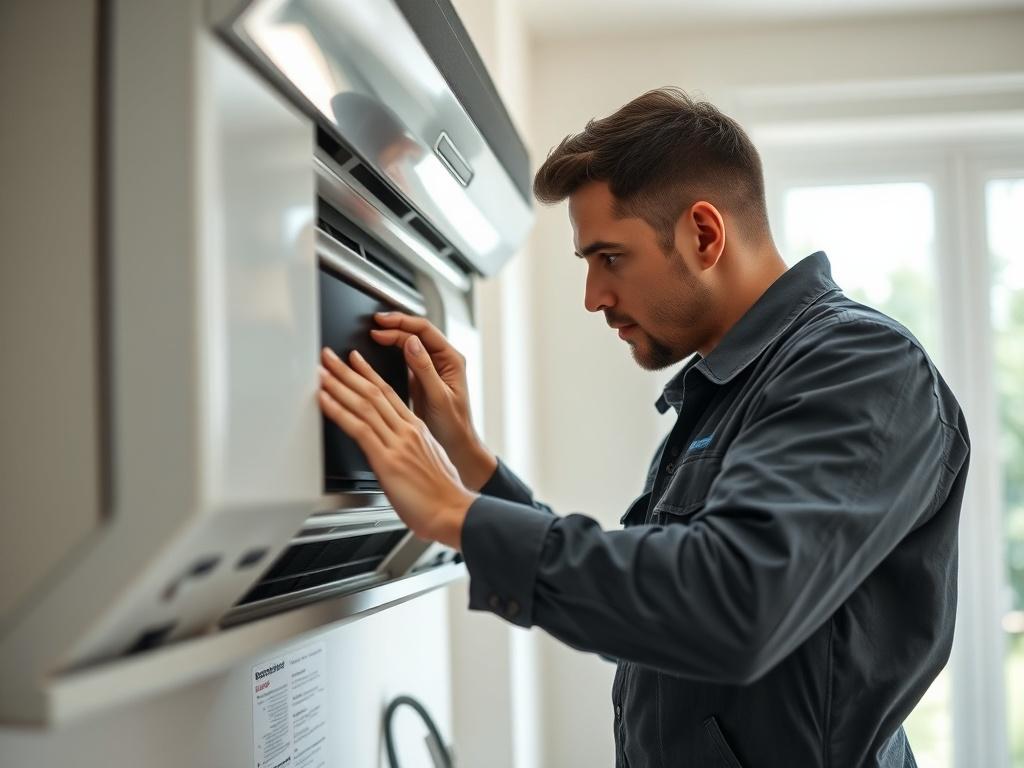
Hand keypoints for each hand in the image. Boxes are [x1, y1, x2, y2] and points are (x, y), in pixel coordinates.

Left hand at [317, 347, 475, 549]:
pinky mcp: (387, 460)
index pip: (389, 393)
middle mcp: (407, 431)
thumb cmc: (444, 497)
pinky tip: (324, 400)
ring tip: (321, 370)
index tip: (355, 361)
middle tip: (328, 356)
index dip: (369, 374)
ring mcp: (398, 443)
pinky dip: (338, 411)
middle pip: (373, 392)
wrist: (454, 512)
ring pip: (364, 404)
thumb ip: (413, 451)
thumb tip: (403, 452)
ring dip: (339, 384)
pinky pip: (358, 428)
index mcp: (418, 430)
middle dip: (347, 371)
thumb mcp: (432, 463)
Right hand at [370, 312, 496, 490]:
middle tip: (373, 325)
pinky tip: (379, 349)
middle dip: (394, 326)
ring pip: (409, 342)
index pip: (425, 330)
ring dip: (391, 336)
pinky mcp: (421, 377)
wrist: (457, 445)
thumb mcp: (439, 397)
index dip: (402, 322)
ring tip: (374, 333)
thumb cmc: (454, 425)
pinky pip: (405, 357)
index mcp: (452, 359)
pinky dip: (391, 351)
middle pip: (416, 332)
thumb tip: (411, 342)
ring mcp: (431, 367)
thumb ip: (425, 369)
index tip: (382, 323)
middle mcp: (443, 360)